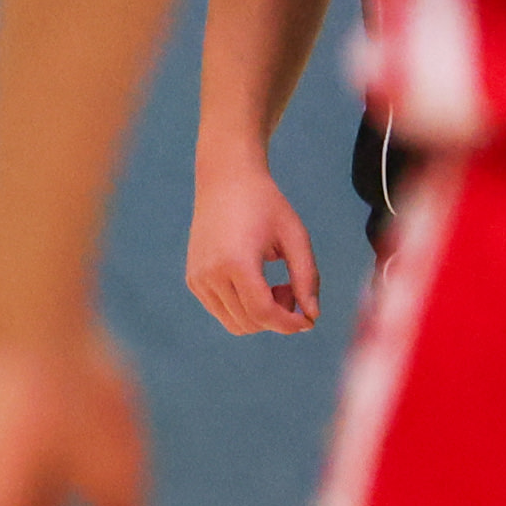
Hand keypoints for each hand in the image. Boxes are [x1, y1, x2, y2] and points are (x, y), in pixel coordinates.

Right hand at [186, 152, 322, 333]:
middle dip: (278, 317)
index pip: (262, 313)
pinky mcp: (194, 280)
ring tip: (274, 286)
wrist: (226, 182)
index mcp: (236, 262)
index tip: (309, 321)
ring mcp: (198, 279)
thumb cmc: (266, 205)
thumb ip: (307, 278)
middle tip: (292, 289)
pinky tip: (257, 283)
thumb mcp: (295, 237)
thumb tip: (312, 315)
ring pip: (235, 323)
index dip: (289, 324)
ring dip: (261, 316)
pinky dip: (244, 308)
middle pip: (249, 322)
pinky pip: (222, 311)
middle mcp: (210, 275)